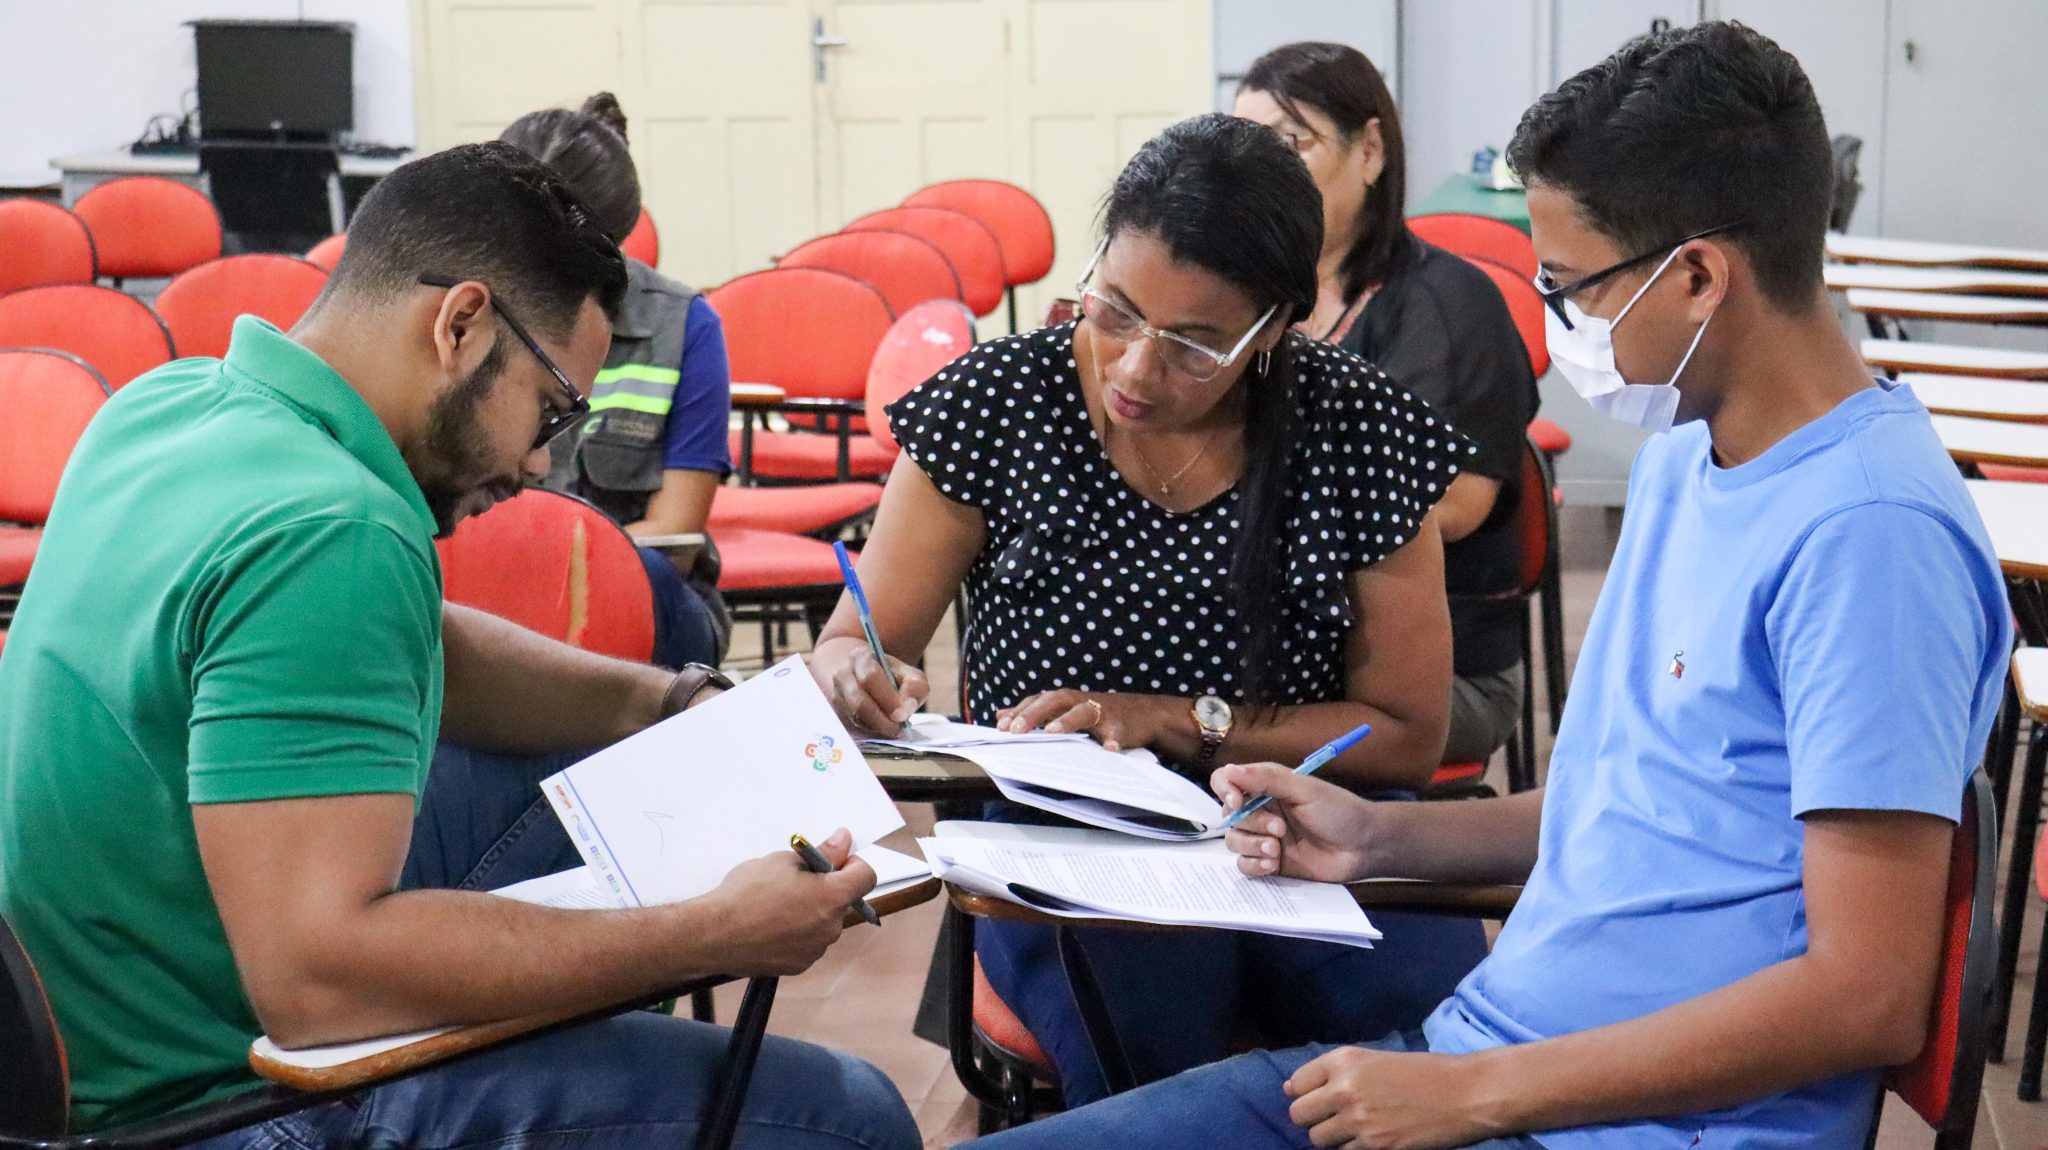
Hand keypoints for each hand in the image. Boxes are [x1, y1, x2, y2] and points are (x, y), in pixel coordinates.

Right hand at [708, 828, 877, 975]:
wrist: (714, 934)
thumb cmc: (746, 894)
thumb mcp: (784, 861)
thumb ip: (822, 853)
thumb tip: (843, 842)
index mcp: (832, 897)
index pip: (866, 877)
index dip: (853, 864)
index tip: (834, 860)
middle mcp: (830, 927)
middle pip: (843, 901)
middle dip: (827, 888)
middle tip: (796, 880)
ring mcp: (815, 950)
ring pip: (825, 923)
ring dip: (812, 911)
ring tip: (777, 904)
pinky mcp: (799, 965)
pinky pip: (809, 942)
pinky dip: (798, 933)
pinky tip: (771, 925)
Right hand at [821, 645, 929, 734]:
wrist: (873, 683)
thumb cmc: (895, 679)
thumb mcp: (911, 676)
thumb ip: (914, 688)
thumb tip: (906, 707)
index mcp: (861, 657)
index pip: (870, 677)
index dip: (887, 698)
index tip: (902, 715)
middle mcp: (843, 674)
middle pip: (858, 700)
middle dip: (881, 718)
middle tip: (899, 728)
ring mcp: (837, 695)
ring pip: (854, 716)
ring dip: (876, 726)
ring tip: (894, 729)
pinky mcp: (837, 713)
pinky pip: (852, 726)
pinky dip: (870, 730)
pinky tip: (883, 728)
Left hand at [995, 690, 1185, 753]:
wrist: (1146, 714)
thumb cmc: (1099, 714)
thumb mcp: (1066, 711)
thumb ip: (1036, 713)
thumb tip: (1001, 715)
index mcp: (1067, 700)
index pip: (1038, 701)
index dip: (1020, 711)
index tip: (1001, 725)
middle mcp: (1082, 701)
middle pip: (1055, 701)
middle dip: (1034, 714)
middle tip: (1015, 729)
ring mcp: (1103, 712)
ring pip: (1084, 712)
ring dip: (1067, 721)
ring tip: (1052, 732)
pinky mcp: (1123, 726)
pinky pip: (1117, 734)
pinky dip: (1113, 741)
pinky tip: (1109, 750)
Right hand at [1214, 762, 1379, 882]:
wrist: (1364, 847)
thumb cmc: (1340, 811)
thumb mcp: (1305, 789)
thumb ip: (1266, 779)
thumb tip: (1230, 771)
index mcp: (1267, 786)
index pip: (1227, 781)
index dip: (1225, 790)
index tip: (1236, 802)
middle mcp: (1262, 810)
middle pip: (1230, 816)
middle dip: (1252, 824)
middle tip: (1280, 830)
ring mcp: (1265, 837)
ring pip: (1234, 841)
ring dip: (1252, 846)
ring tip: (1277, 851)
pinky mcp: (1270, 862)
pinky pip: (1244, 865)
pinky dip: (1253, 864)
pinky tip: (1272, 864)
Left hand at [1286, 1046, 1500, 1148]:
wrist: (1464, 1094)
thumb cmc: (1423, 1073)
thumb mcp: (1375, 1060)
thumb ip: (1335, 1072)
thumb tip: (1291, 1089)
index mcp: (1344, 1060)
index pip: (1296, 1083)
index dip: (1304, 1093)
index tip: (1316, 1099)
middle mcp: (1344, 1088)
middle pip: (1298, 1114)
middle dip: (1313, 1118)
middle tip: (1334, 1119)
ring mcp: (1358, 1120)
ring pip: (1318, 1139)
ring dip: (1332, 1138)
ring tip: (1357, 1130)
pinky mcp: (1374, 1146)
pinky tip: (1374, 1139)